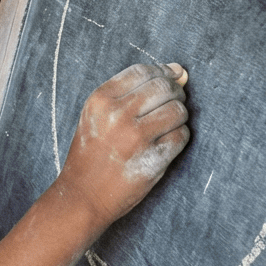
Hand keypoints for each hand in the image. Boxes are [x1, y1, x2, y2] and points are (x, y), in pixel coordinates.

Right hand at [58, 63, 188, 231]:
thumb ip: (134, 90)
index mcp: (101, 99)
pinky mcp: (153, 159)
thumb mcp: (98, 114)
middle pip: (163, 87)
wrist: (83, 194)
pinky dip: (180, 136)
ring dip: (179, 114)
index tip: (169, 77)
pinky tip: (167, 141)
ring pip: (177, 110)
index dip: (161, 72)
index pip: (143, 71)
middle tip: (173, 100)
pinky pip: (181, 135)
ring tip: (168, 123)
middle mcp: (118, 114)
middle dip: (175, 91)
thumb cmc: (93, 151)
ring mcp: (136, 137)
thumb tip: (178, 70)